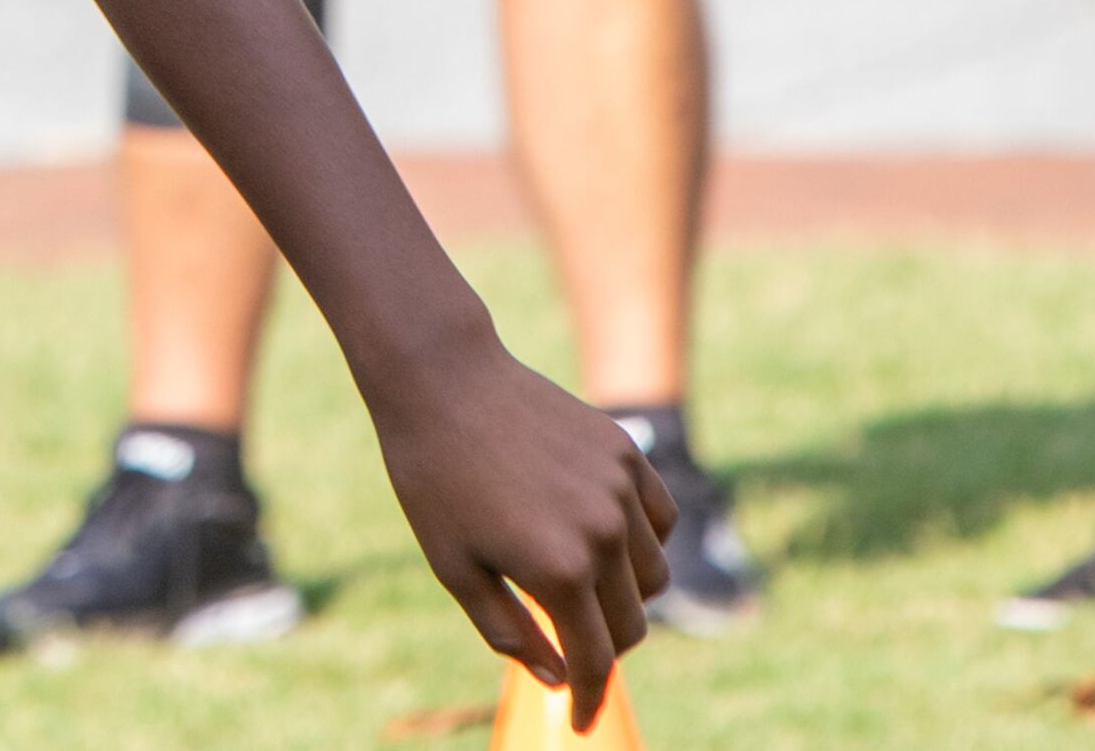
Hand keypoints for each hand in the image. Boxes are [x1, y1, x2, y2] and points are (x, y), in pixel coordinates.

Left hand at [367, 342, 673, 725]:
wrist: (442, 377)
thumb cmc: (435, 476)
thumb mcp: (455, 568)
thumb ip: (510, 631)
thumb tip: (560, 675)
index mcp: (558, 569)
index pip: (596, 661)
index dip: (590, 699)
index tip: (582, 721)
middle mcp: (602, 532)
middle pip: (630, 624)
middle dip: (604, 650)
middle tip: (571, 645)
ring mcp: (619, 487)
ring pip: (654, 574)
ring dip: (627, 596)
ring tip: (582, 586)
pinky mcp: (624, 450)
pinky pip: (660, 516)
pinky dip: (645, 541)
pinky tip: (608, 539)